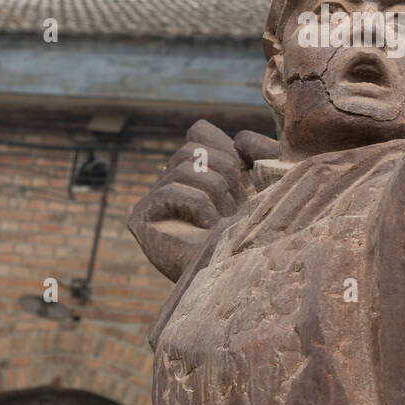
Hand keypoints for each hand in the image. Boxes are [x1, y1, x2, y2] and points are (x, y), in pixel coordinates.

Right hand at [128, 119, 279, 280]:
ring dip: (215, 192)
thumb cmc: (258, 229)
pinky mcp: (140, 219)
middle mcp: (170, 180)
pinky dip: (198, 206)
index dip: (227, 150)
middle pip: (193, 147)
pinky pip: (169, 191)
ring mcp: (153, 199)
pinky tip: (209, 227)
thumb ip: (256, 151)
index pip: (199, 131)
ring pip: (183, 167)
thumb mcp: (264, 182)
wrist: (245, 273)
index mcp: (195, 169)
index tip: (246, 180)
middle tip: (237, 206)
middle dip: (226, 172)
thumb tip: (233, 136)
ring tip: (226, 219)